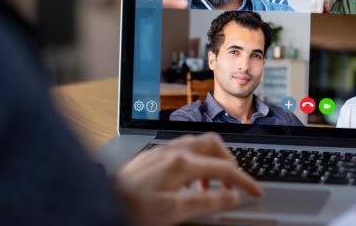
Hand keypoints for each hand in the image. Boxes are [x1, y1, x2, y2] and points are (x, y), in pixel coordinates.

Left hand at [115, 133, 262, 225]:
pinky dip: (196, 162)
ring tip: (211, 186)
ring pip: (199, 144)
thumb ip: (206, 201)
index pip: (224, 168)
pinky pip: (184, 149)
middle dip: (230, 163)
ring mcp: (162, 151)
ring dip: (212, 162)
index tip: (255, 192)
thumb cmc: (132, 209)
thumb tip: (231, 196)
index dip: (244, 182)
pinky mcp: (153, 155)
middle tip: (234, 184)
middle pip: (214, 145)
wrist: (100, 202)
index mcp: (182, 164)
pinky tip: (189, 181)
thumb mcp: (173, 212)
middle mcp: (173, 151)